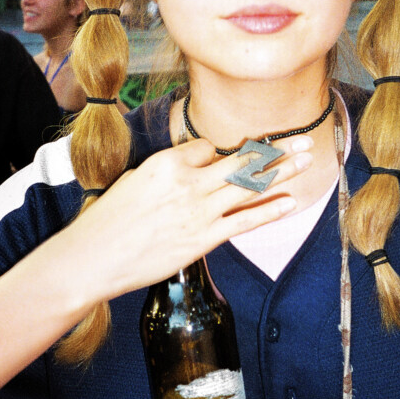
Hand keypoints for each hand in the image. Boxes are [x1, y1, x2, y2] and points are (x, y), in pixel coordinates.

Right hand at [66, 136, 312, 300]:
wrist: (93, 258)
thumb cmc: (109, 219)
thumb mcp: (136, 179)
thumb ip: (170, 170)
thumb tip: (197, 166)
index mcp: (167, 162)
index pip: (207, 147)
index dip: (215, 154)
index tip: (215, 161)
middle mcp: (188, 182)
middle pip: (241, 160)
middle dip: (275, 149)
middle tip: (302, 140)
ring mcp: (199, 211)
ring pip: (248, 186)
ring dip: (281, 172)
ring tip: (306, 160)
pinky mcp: (203, 239)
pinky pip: (244, 221)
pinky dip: (269, 211)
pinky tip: (289, 203)